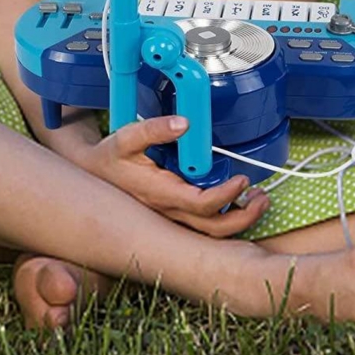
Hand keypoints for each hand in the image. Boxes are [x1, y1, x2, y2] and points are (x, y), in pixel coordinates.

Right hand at [82, 115, 269, 236]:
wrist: (91, 176)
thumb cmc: (109, 158)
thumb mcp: (126, 138)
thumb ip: (154, 129)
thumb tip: (183, 123)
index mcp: (160, 194)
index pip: (201, 205)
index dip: (226, 196)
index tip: (242, 179)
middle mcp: (169, 212)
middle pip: (214, 228)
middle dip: (244, 217)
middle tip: (263, 197)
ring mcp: (172, 217)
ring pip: (212, 232)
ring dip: (240, 220)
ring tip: (258, 200)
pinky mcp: (174, 215)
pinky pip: (204, 226)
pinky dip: (226, 217)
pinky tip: (238, 202)